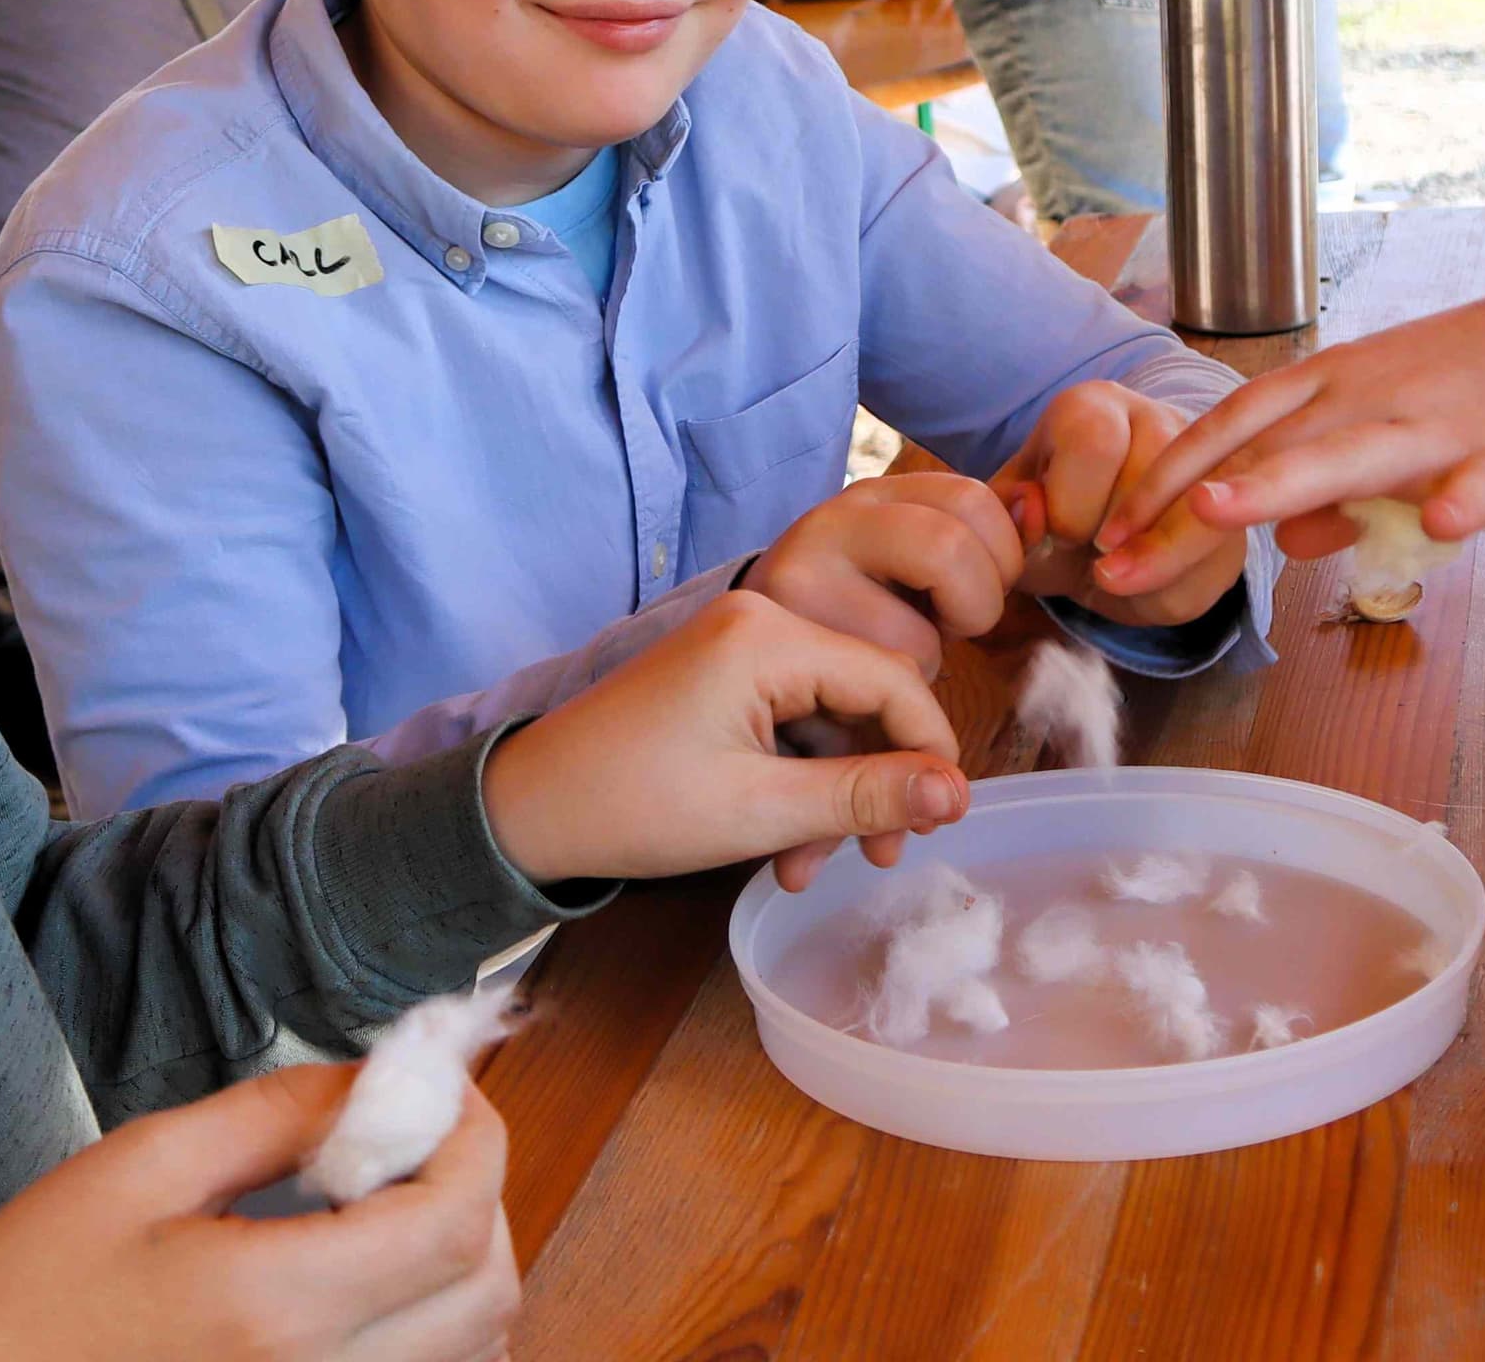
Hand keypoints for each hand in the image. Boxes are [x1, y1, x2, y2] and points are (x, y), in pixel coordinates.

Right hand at [0, 1066, 513, 1361]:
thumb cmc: (17, 1303)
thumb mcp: (133, 1171)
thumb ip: (271, 1117)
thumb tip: (373, 1078)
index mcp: (278, 1307)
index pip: (454, 1216)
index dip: (472, 1133)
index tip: (440, 1085)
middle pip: (484, 1290)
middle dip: (472, 1194)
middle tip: (406, 1135)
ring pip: (469, 1349)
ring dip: (455, 1265)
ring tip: (377, 1205)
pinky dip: (425, 1327)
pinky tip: (358, 1277)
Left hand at [483, 591, 969, 892]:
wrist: (528, 809)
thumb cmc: (634, 807)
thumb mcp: (762, 811)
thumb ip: (866, 796)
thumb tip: (957, 794)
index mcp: (767, 635)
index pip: (892, 678)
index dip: (930, 750)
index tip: (943, 820)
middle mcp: (758, 620)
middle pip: (864, 694)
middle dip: (879, 779)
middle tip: (882, 857)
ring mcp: (736, 644)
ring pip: (830, 714)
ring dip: (837, 790)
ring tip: (815, 864)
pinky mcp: (721, 673)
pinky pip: (792, 718)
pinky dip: (801, 777)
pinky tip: (788, 842)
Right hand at [742, 473, 1027, 672]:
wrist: (757, 651)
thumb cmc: (863, 609)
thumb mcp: (917, 559)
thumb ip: (980, 538)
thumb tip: (1036, 507)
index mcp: (877, 494)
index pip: (973, 498)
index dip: (1000, 555)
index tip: (973, 587)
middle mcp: (832, 521)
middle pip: (948, 547)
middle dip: (975, 605)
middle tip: (953, 627)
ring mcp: (802, 581)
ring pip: (918, 634)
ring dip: (929, 662)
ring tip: (901, 657)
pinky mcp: (788, 644)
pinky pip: (877, 686)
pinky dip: (897, 696)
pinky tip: (869, 682)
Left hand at [993, 381, 1247, 626]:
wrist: (1096, 551)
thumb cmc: (1052, 526)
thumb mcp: (1015, 520)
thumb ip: (1007, 515)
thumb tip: (1032, 508)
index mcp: (1093, 406)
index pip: (1096, 443)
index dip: (1072, 507)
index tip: (1059, 533)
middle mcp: (1158, 417)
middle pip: (1152, 480)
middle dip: (1114, 539)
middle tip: (1094, 555)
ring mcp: (1208, 458)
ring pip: (1197, 517)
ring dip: (1150, 565)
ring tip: (1118, 574)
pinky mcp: (1239, 511)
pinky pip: (1216, 556)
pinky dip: (1175, 586)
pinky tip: (1150, 582)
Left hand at [1089, 279, 1484, 592]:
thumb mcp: (1397, 423)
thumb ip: (1340, 486)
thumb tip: (1293, 541)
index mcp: (1338, 385)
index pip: (1229, 431)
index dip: (1163, 483)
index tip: (1104, 537)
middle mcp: (1374, 397)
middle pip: (1265, 452)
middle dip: (1184, 509)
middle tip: (1114, 566)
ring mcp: (1446, 425)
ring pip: (1357, 453)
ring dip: (1287, 481)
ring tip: (1223, 513)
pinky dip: (1462, 498)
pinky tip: (1441, 522)